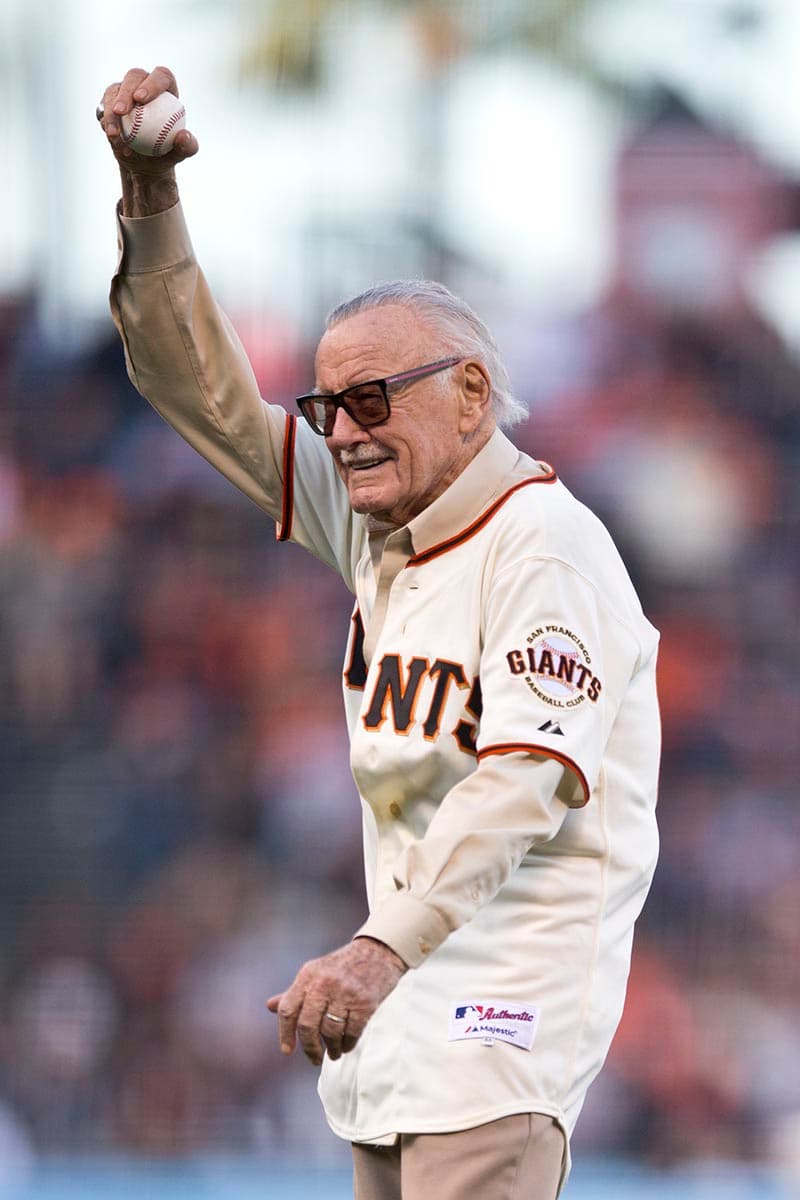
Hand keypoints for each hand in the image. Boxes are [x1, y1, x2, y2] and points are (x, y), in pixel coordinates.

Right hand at [97, 65, 198, 175]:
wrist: (145, 163)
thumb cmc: (166, 154)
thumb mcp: (181, 154)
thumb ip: (187, 146)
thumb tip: (183, 136)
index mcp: (166, 88)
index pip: (161, 76)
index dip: (151, 83)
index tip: (141, 99)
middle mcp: (144, 85)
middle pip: (134, 76)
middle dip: (125, 92)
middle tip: (121, 112)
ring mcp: (124, 91)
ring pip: (113, 91)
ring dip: (111, 113)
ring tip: (114, 135)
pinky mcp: (109, 103)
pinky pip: (103, 108)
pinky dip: (106, 123)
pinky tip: (113, 140)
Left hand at [267, 937, 407, 1066]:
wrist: (378, 952)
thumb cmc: (342, 967)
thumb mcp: (316, 973)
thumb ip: (295, 992)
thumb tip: (270, 1006)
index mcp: (308, 975)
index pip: (288, 1009)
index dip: (285, 1033)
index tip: (287, 1051)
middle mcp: (324, 983)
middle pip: (307, 1026)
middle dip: (310, 1048)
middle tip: (314, 1058)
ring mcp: (345, 993)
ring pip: (330, 1032)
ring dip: (331, 1048)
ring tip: (334, 1053)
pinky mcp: (365, 1003)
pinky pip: (352, 1032)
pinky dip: (348, 1044)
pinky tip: (347, 1045)